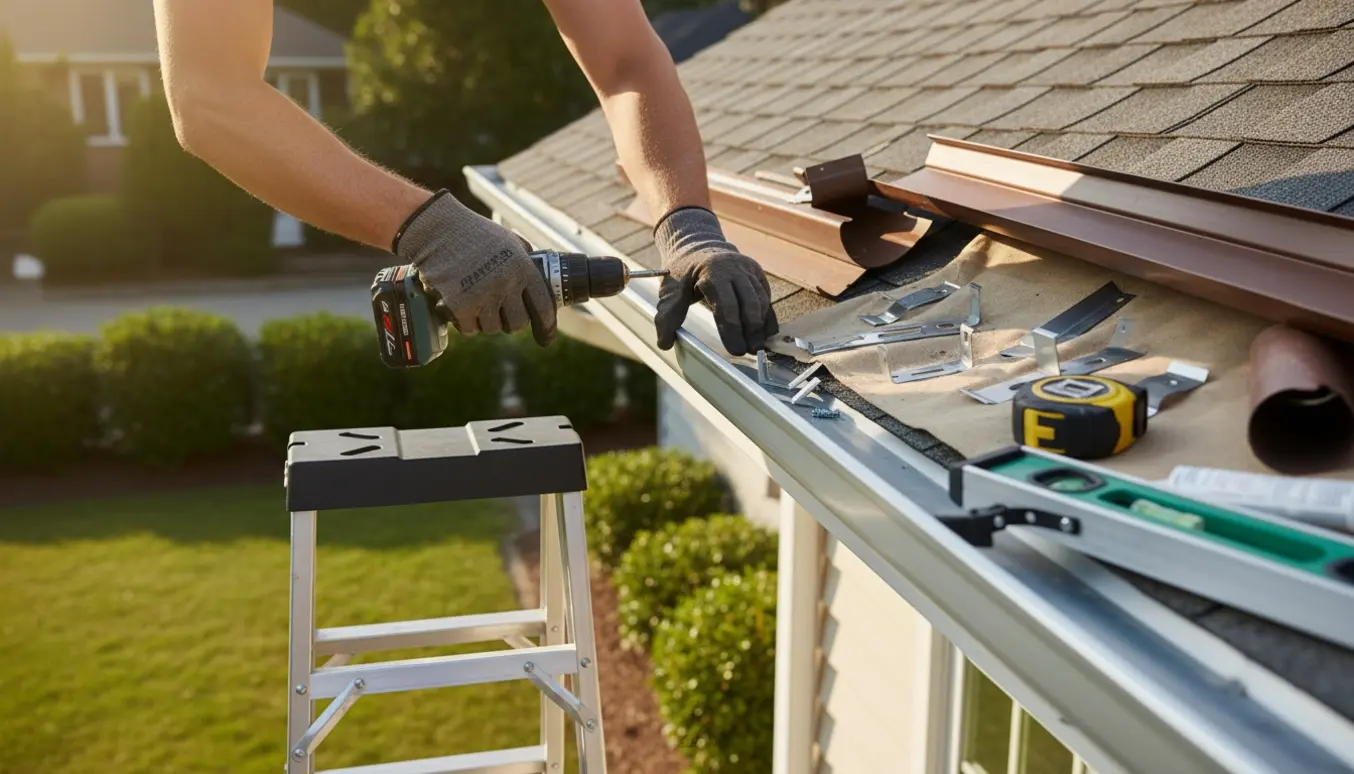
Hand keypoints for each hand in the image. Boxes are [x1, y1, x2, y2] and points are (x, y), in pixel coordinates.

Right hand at [394, 190, 555, 345]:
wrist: (437, 228)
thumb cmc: (473, 233)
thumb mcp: (509, 241)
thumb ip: (526, 261)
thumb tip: (539, 282)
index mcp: (522, 267)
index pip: (543, 307)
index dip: (546, 327)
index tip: (545, 338)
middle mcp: (506, 283)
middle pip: (517, 324)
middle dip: (509, 321)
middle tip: (498, 312)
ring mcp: (483, 296)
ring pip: (492, 328)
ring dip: (484, 320)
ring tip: (475, 301)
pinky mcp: (460, 306)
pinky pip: (469, 329)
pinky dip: (465, 322)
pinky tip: (460, 306)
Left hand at [653, 207, 777, 355]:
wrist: (697, 247)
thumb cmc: (683, 272)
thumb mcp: (671, 290)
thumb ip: (667, 317)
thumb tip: (664, 343)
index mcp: (712, 273)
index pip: (726, 306)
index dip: (732, 331)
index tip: (736, 351)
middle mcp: (734, 269)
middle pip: (749, 303)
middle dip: (751, 330)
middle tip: (751, 352)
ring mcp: (748, 269)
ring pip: (761, 300)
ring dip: (761, 325)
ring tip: (758, 346)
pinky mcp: (757, 273)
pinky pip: (766, 296)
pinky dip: (767, 315)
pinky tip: (766, 333)